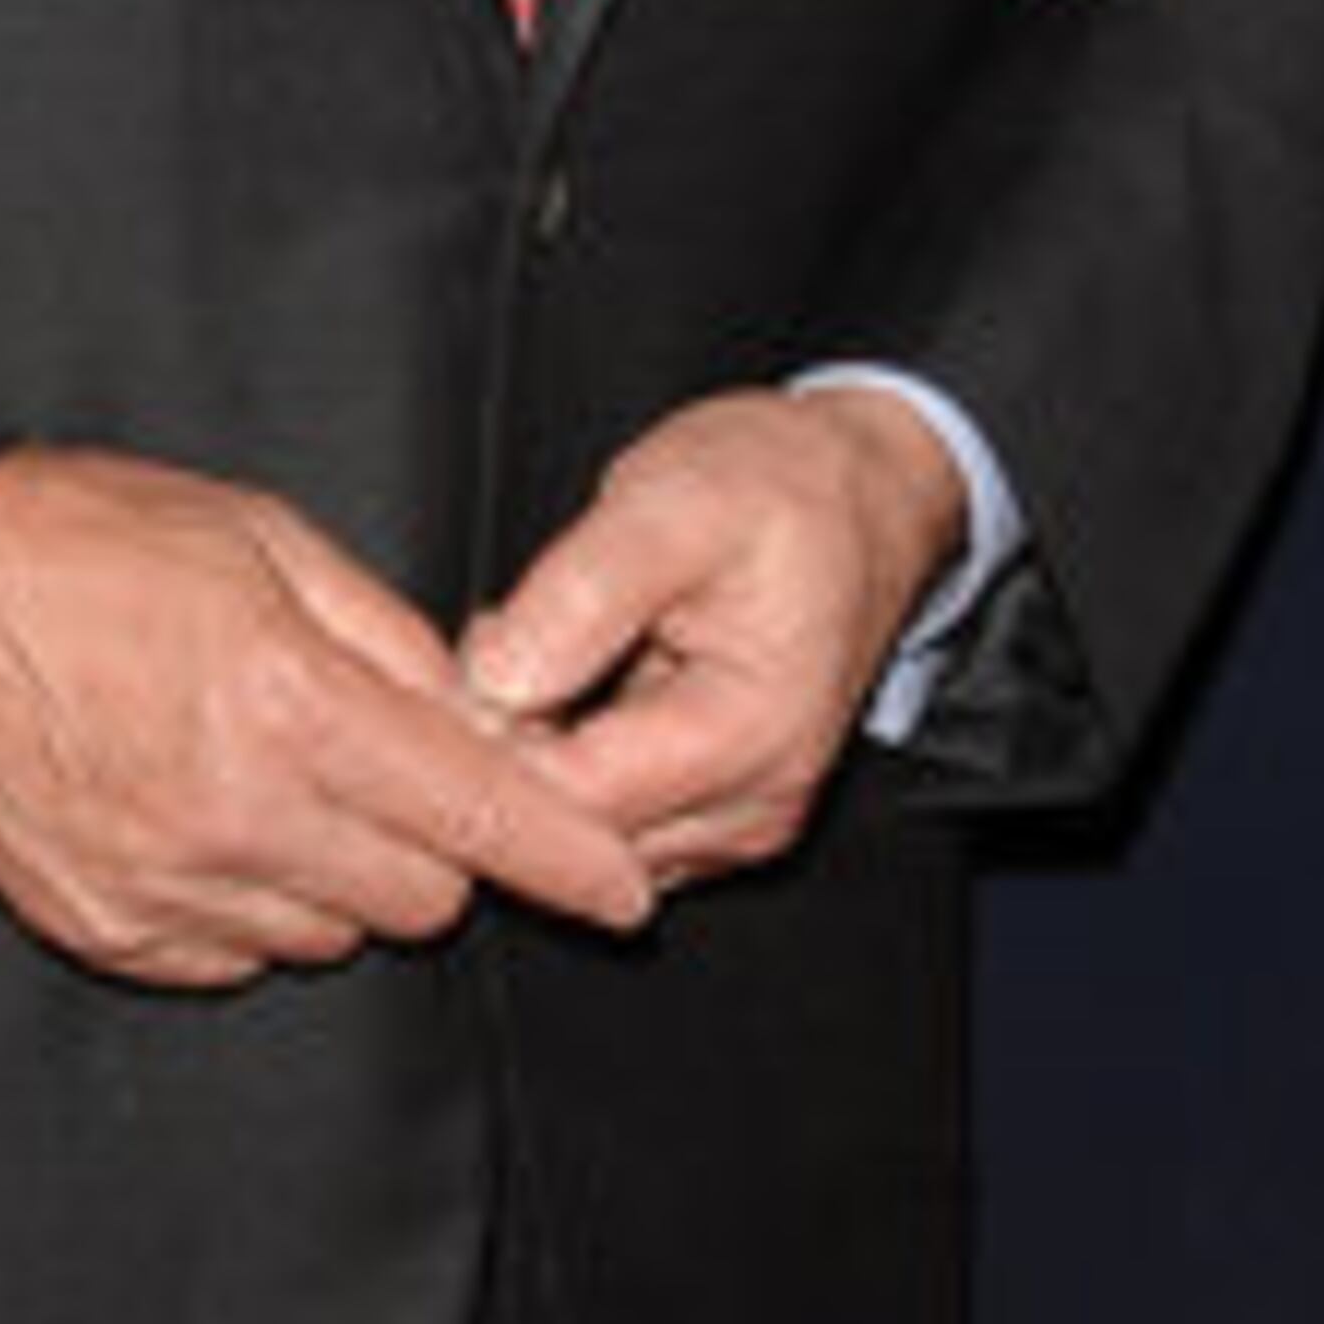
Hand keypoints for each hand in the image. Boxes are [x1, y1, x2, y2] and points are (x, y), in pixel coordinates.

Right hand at [0, 445, 659, 989]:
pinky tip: (219, 823)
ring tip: (287, 780)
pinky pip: (235, 956)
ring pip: (330, 935)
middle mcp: (234, 815)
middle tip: (400, 770)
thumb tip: (474, 713)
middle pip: (418, 896)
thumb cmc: (95, 542)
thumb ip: (387, 636)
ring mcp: (164, 887)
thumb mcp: (265, 538)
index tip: (625, 892)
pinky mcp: (107, 929)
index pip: (474, 815)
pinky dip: (256, 905)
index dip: (567, 861)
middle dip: (442, 845)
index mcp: (288, 704)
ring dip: (346, 876)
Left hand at [461, 385, 965, 888]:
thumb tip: (496, 681)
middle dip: (511, 752)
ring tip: (540, 649)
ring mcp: (737, 819)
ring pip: (587, 836)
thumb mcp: (676, 501)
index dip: (493, 738)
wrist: (861, 492)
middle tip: (498, 638)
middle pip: (575, 834)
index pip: (574, 800)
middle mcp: (752, 806)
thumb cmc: (782, 487)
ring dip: (541, 760)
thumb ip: (584, 594)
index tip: (463, 657)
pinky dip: (573, 764)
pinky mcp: (718, 810)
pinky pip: (615, 819)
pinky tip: (567, 686)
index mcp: (750, 736)